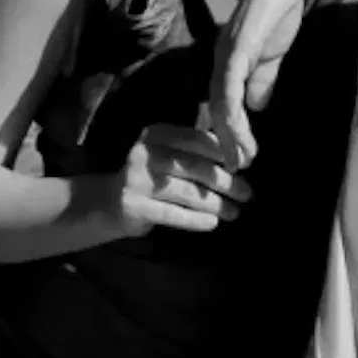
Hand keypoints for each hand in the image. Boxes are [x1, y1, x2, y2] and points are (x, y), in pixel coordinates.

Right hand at [104, 121, 248, 240]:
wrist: (110, 203)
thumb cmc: (153, 176)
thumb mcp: (170, 154)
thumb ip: (198, 149)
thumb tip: (243, 154)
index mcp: (157, 134)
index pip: (197, 139)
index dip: (224, 152)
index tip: (247, 165)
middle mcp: (145, 154)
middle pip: (195, 167)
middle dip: (226, 182)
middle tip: (247, 193)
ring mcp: (137, 180)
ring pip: (187, 193)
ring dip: (215, 204)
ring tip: (234, 212)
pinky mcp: (134, 206)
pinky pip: (173, 214)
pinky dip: (196, 220)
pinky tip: (213, 223)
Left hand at [209, 0, 310, 159]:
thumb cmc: (279, 9)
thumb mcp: (271, 54)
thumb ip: (261, 79)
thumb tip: (256, 107)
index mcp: (226, 61)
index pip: (222, 103)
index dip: (228, 131)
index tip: (238, 156)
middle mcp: (218, 60)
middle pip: (216, 109)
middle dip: (227, 141)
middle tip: (236, 168)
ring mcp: (225, 55)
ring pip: (221, 104)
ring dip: (231, 135)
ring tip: (242, 158)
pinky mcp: (236, 50)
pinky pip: (230, 89)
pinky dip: (234, 113)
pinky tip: (241, 133)